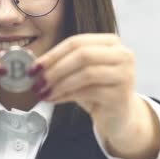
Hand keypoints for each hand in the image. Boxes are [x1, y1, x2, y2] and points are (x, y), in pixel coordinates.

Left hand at [30, 34, 159, 158]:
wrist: (119, 116)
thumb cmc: (97, 91)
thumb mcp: (80, 72)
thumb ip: (63, 64)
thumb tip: (35, 66)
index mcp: (111, 42)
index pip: (77, 42)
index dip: (53, 54)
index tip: (34, 67)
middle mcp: (123, 54)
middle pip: (83, 55)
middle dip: (56, 69)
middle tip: (37, 81)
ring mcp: (125, 74)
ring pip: (86, 73)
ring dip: (60, 84)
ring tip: (44, 93)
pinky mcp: (122, 94)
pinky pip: (90, 92)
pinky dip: (67, 95)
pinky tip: (55, 99)